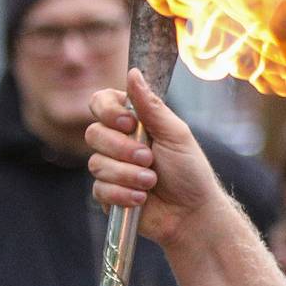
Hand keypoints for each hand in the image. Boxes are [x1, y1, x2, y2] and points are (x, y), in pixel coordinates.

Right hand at [85, 69, 229, 245]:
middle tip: (149, 159)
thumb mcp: (175, 134)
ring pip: (96, 163)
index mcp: (133, 122)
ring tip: (151, 181)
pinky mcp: (107, 194)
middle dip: (122, 149)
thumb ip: (151, 106)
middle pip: (93, 133)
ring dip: (127, 174)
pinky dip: (123, 193)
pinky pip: (99, 189)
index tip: (128, 123)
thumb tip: (133, 72)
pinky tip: (142, 198)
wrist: (192, 213)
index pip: (101, 103)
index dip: (108, 111)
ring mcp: (110, 168)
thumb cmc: (190, 172)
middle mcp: (117, 142)